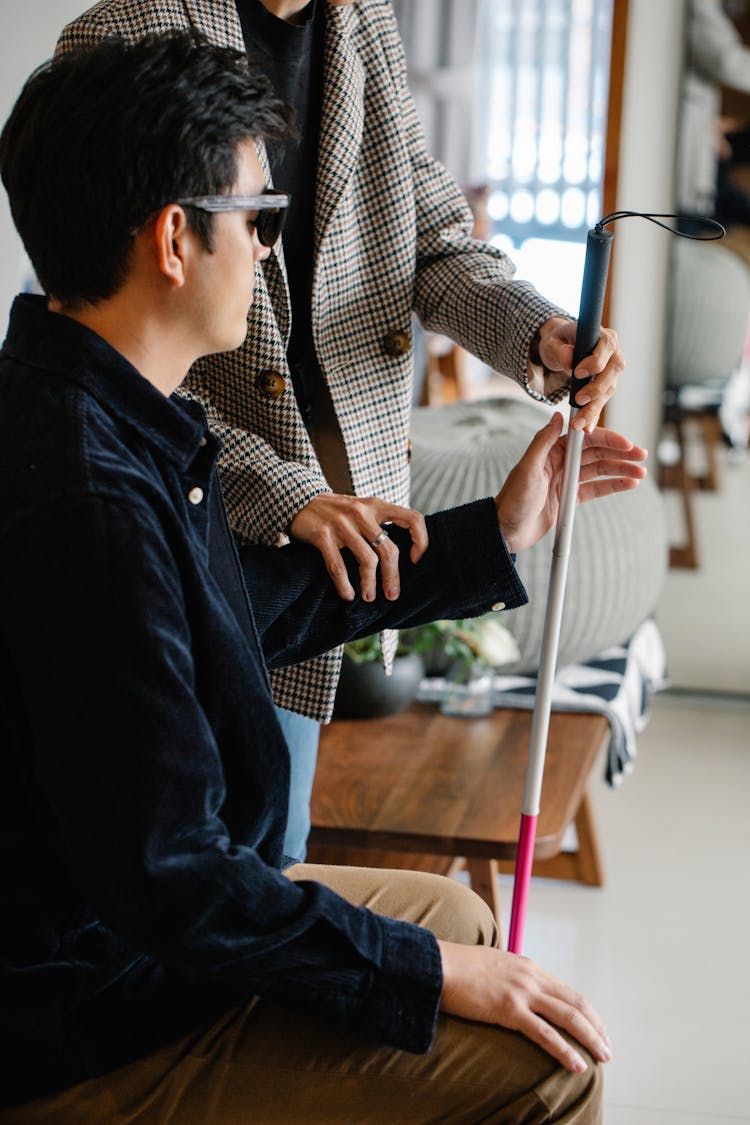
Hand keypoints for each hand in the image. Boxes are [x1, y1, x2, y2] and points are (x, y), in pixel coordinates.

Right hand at [288, 493, 428, 601]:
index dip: (420, 541)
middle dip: (392, 577)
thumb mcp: (361, 507)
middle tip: (392, 595)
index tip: (415, 560)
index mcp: (376, 505)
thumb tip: (400, 555)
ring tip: (368, 597)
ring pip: (367, 561)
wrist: (297, 499)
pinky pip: (338, 566)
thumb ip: (378, 522)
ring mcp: (342, 524)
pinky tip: (347, 594)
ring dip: (370, 585)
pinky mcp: (323, 535)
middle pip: (389, 550)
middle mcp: (362, 513)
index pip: (412, 519)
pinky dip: (345, 585)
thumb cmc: (335, 510)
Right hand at [438, 941, 611, 1073]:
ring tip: (602, 1058)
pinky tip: (577, 1065)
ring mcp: (521, 992)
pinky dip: (565, 1050)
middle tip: (607, 1049)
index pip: (568, 992)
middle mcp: (531, 977)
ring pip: (568, 1018)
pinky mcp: (508, 1009)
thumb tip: (519, 993)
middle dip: (596, 1028)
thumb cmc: (460, 968)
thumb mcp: (494, 967)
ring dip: (590, 1039)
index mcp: (529, 967)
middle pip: (576, 1004)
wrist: (438, 965)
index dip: (588, 1013)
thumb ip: (512, 977)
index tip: (597, 1030)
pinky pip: (545, 1033)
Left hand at [495, 412, 647, 553]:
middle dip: (621, 454)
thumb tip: (557, 415)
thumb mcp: (527, 468)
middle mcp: (561, 463)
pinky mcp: (570, 498)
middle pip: (598, 453)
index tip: (626, 443)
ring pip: (600, 470)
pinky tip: (629, 483)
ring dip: (621, 470)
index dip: (608, 439)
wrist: (505, 531)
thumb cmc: (512, 500)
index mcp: (552, 452)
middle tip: (641, 456)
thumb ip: (543, 442)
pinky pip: (596, 488)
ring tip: (641, 473)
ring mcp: (567, 480)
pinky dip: (613, 485)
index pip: (586, 440)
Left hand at [534, 315, 625, 431]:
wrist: (562, 348)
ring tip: (579, 423)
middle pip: (612, 371)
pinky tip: (587, 428)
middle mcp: (614, 353)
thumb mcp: (553, 341)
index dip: (594, 361)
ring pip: (609, 390)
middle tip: (578, 400)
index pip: (606, 347)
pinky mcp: (607, 386)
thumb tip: (568, 358)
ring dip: (594, 407)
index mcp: (603, 336)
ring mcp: (612, 370)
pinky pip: (602, 401)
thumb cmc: (560, 341)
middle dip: (595, 389)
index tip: (577, 373)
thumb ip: (560, 349)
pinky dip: (594, 415)